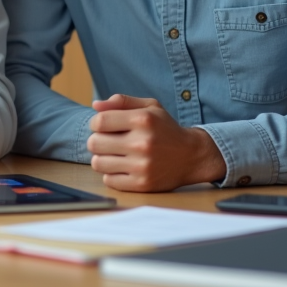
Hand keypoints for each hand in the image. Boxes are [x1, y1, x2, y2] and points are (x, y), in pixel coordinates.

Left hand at [87, 94, 225, 191]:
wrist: (192, 156)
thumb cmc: (166, 129)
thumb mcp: (150, 107)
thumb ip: (122, 102)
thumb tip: (95, 105)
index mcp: (142, 120)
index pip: (99, 122)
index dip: (96, 123)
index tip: (104, 127)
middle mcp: (142, 143)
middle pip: (94, 143)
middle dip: (97, 140)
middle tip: (108, 141)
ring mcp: (142, 166)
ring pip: (98, 163)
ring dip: (102, 158)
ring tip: (114, 155)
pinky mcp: (142, 184)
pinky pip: (109, 180)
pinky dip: (111, 174)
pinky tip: (123, 167)